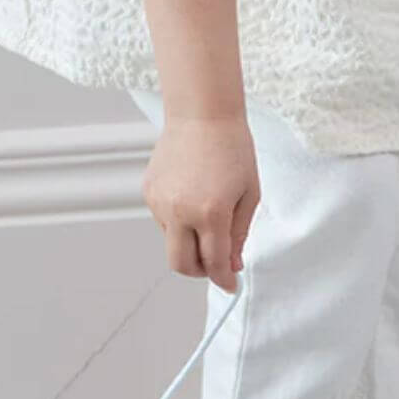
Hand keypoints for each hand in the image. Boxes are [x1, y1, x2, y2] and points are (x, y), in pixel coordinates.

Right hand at [142, 115, 259, 291]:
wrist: (202, 113)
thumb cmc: (232, 148)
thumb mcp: (248, 194)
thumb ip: (239, 234)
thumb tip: (232, 264)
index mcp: (211, 212)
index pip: (215, 262)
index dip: (224, 279)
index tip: (230, 286)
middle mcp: (181, 212)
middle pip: (182, 265)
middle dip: (200, 272)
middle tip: (215, 264)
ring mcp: (160, 203)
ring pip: (172, 243)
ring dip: (189, 242)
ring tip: (205, 214)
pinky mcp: (149, 193)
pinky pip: (163, 222)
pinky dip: (179, 222)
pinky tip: (191, 196)